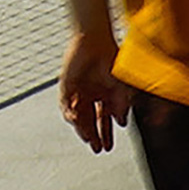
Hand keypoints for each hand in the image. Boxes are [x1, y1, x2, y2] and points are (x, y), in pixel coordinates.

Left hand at [57, 31, 124, 151]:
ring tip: (88, 139)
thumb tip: (122, 123)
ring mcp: (78, 91)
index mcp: (105, 96)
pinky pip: (65, 104)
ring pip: (78, 116)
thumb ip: (122, 104)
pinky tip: (75, 120)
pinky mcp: (66, 85)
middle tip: (97, 148)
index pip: (104, 120)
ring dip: (82, 128)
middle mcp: (91, 96)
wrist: (95, 41)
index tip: (108, 147)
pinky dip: (70, 113)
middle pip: (90, 121)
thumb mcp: (122, 85)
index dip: (106, 134)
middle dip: (94, 136)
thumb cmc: (111, 58)